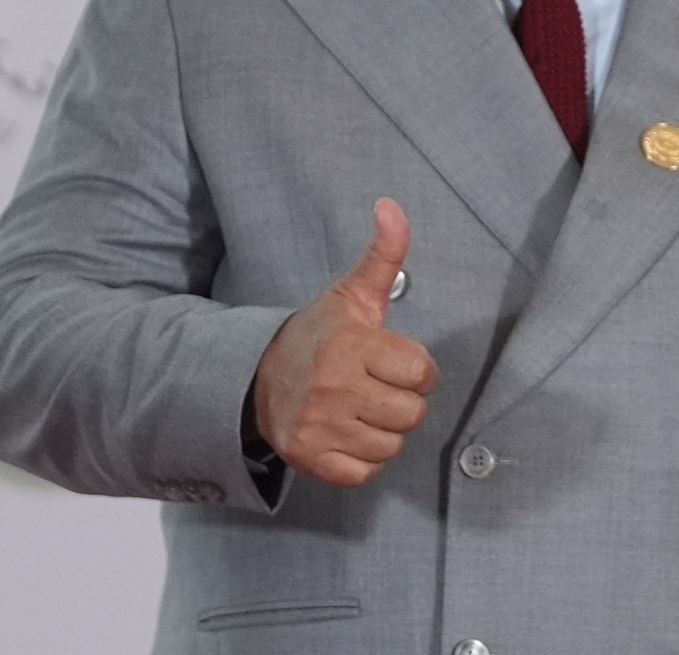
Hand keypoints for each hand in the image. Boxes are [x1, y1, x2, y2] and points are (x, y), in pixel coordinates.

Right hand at [250, 198, 438, 487]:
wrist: (256, 378)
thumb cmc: (319, 335)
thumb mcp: (352, 295)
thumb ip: (384, 254)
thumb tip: (391, 205)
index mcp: (351, 347)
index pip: (422, 373)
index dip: (418, 370)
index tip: (397, 363)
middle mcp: (335, 389)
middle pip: (411, 414)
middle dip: (403, 401)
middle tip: (378, 388)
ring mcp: (319, 427)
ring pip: (391, 445)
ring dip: (384, 431)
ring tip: (362, 409)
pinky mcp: (308, 459)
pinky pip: (364, 473)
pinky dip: (364, 460)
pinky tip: (350, 434)